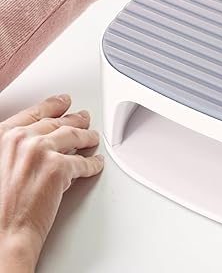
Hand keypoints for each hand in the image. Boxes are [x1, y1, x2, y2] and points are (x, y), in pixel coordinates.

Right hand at [0, 95, 102, 272]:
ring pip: (73, 136)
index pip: (34, 114)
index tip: (62, 102)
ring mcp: (42, 151)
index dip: (52, 106)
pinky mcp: (60, 168)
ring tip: (93, 137)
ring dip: (87, 136)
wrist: (1, 236)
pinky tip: (96, 164)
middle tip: (83, 118)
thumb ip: (15, 150)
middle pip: (56, 123)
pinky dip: (92, 164)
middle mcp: (21, 139)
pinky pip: (83, 163)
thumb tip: (33, 143)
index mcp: (2, 136)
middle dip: (74, 119)